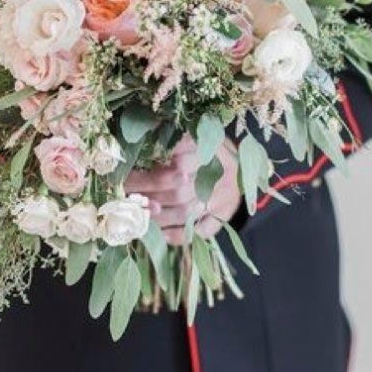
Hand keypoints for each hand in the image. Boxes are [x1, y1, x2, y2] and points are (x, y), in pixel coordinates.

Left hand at [125, 137, 240, 244]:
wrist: (244, 167)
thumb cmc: (210, 149)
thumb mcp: (195, 136)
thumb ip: (172, 140)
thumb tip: (140, 141)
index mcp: (210, 152)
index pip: (177, 166)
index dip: (149, 176)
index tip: (127, 178)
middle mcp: (219, 177)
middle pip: (178, 192)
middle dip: (148, 197)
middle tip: (128, 198)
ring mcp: (222, 200)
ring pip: (185, 214)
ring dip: (157, 218)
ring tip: (138, 215)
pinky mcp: (223, 216)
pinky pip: (201, 232)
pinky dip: (179, 235)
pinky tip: (161, 234)